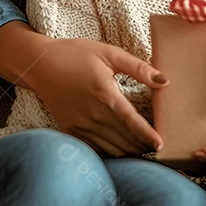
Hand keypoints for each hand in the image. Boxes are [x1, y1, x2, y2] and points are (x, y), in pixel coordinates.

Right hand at [0, 25, 167, 156]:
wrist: (40, 63)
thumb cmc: (76, 54)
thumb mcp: (110, 53)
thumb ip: (139, 68)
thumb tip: (165, 81)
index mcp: (105, 95)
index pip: (132, 122)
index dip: (148, 135)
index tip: (161, 144)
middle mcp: (93, 115)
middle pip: (125, 139)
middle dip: (144, 145)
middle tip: (157, 145)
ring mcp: (81, 126)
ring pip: (112, 148)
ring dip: (130, 150)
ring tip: (144, 148)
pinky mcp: (71, 131)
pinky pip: (96, 149)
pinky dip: (111, 152)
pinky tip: (121, 148)